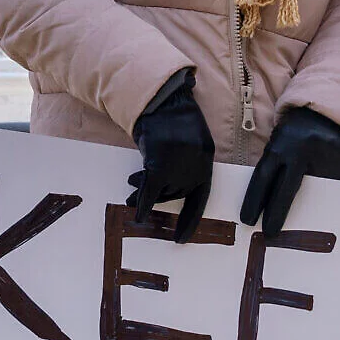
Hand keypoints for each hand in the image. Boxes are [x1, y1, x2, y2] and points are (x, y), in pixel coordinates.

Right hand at [128, 71, 215, 241]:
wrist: (161, 101)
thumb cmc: (173, 117)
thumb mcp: (191, 140)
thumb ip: (188, 162)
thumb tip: (176, 186)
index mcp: (207, 161)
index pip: (201, 197)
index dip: (190, 220)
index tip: (181, 239)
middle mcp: (197, 167)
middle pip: (176, 193)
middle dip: (158, 194)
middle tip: (136, 189)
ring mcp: (179, 168)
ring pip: (161, 191)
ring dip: (144, 191)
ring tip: (132, 183)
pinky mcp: (161, 167)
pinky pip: (150, 192)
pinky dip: (142, 204)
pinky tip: (136, 213)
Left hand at [239, 106, 339, 236]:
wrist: (328, 113)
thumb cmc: (296, 134)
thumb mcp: (279, 143)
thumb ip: (274, 166)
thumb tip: (264, 202)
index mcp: (280, 145)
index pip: (263, 177)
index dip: (253, 201)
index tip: (247, 220)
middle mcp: (301, 151)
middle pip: (285, 190)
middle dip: (276, 214)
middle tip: (269, 234)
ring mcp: (324, 157)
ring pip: (312, 192)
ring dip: (304, 209)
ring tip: (298, 225)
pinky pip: (332, 188)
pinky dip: (324, 199)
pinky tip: (320, 209)